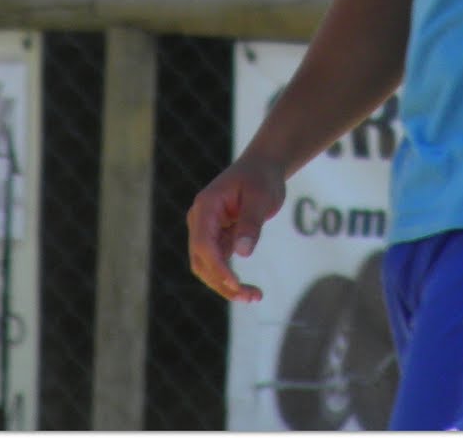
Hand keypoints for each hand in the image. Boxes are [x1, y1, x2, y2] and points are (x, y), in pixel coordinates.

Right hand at [186, 157, 285, 301]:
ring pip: (208, 267)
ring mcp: (207, 230)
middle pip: (201, 261)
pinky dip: (231, 278)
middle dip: (222, 283)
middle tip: (250, 296)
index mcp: (206, 206)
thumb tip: (243, 253)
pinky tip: (250, 290)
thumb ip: (251, 223)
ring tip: (254, 296)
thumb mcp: (260, 197)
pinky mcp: (217, 238)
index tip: (235, 284)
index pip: (203, 244)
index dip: (217, 267)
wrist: (262, 167)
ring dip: (226, 286)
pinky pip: (219, 264)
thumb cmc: (261, 178)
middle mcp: (200, 220)